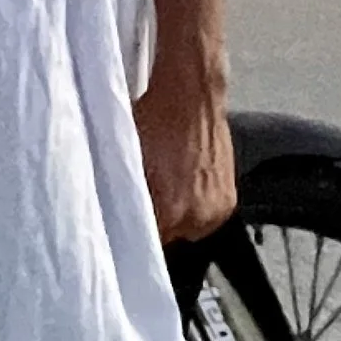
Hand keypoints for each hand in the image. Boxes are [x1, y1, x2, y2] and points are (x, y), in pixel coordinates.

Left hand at [134, 56, 235, 245]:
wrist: (191, 94)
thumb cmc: (154, 120)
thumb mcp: (127, 160)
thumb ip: (122, 196)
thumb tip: (112, 217)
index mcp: (170, 211)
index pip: (144, 245)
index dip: (130, 234)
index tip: (121, 228)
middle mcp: (198, 217)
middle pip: (167, 239)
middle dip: (154, 224)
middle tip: (143, 202)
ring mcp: (217, 211)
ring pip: (186, 231)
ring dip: (175, 219)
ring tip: (165, 190)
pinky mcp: (229, 201)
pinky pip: (205, 218)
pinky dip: (193, 208)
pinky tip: (181, 186)